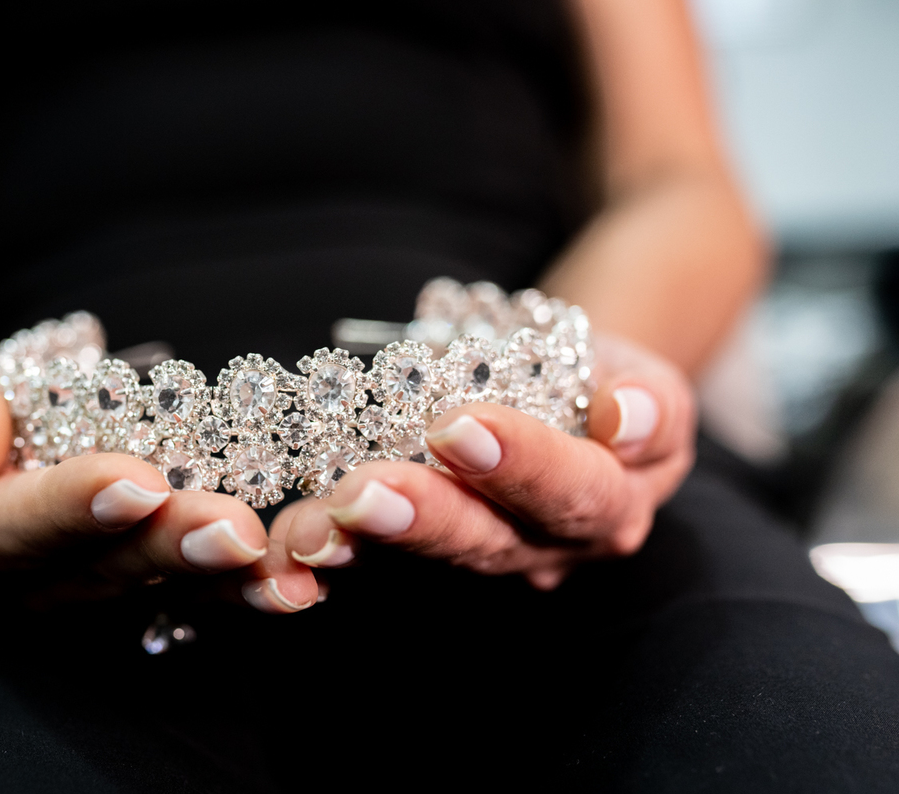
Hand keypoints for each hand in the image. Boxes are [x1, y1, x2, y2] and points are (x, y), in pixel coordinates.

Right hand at [0, 349, 318, 609]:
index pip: (16, 528)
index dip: (75, 507)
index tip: (134, 481)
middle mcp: (27, 591)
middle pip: (102, 571)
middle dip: (171, 548)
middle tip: (232, 529)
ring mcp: (89, 600)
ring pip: (160, 591)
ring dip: (224, 580)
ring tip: (279, 563)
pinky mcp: (141, 594)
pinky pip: (195, 593)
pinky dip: (244, 587)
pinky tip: (295, 581)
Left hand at [277, 333, 696, 588]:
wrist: (564, 394)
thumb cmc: (602, 381)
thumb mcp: (645, 378)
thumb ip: (648, 401)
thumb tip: (624, 414)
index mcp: (608, 507)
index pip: (573, 493)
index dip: (519, 466)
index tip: (458, 428)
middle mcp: (541, 546)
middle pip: (487, 541)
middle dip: (422, 519)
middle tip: (363, 493)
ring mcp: (476, 553)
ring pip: (418, 556)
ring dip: (360, 543)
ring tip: (310, 528)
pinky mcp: (420, 546)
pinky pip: (372, 555)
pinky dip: (325, 552)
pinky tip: (286, 543)